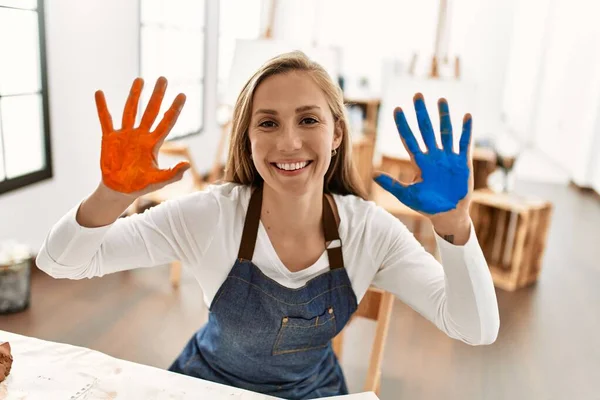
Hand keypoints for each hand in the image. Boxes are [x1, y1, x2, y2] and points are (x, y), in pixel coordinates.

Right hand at [95, 76, 189, 195]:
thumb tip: (187, 165)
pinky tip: (100, 93)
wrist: (119, 190)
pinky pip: (105, 120)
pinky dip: (102, 107)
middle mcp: (140, 135)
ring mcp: (125, 135)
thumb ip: (173, 173)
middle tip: (163, 78)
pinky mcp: (109, 138)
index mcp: (153, 143)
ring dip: (134, 95)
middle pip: (151, 111)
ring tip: (140, 79)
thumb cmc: (140, 185)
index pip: (166, 122)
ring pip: (130, 110)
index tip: (182, 94)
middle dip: (157, 95)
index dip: (174, 109)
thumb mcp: (158, 181)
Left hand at [374, 93, 472, 220]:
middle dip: (421, 113)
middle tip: (417, 95)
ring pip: (445, 132)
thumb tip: (373, 175)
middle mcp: (433, 156)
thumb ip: (391, 184)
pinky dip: (465, 130)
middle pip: (426, 130)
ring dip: (444, 117)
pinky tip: (466, 116)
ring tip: (441, 100)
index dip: (403, 125)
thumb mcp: (407, 195)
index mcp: (419, 163)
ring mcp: (448, 157)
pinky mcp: (463, 162)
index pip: (409, 139)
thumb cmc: (427, 206)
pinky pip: (464, 143)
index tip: (397, 110)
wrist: (448, 215)